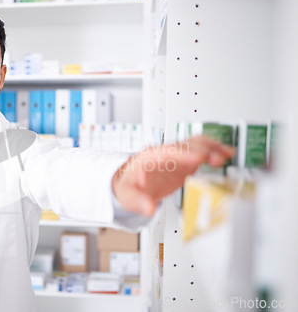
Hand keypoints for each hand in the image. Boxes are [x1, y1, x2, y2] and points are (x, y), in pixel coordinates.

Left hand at [112, 135, 234, 216]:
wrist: (133, 182)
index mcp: (149, 156)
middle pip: (185, 145)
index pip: (167, 152)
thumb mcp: (127, 194)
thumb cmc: (130, 185)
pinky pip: (202, 151)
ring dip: (211, 148)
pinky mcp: (186, 160)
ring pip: (196, 144)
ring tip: (226, 155)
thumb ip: (137, 201)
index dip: (183, 153)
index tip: (197, 157)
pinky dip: (214, 151)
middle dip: (201, 150)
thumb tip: (149, 209)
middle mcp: (165, 152)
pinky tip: (226, 154)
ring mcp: (177, 155)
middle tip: (216, 158)